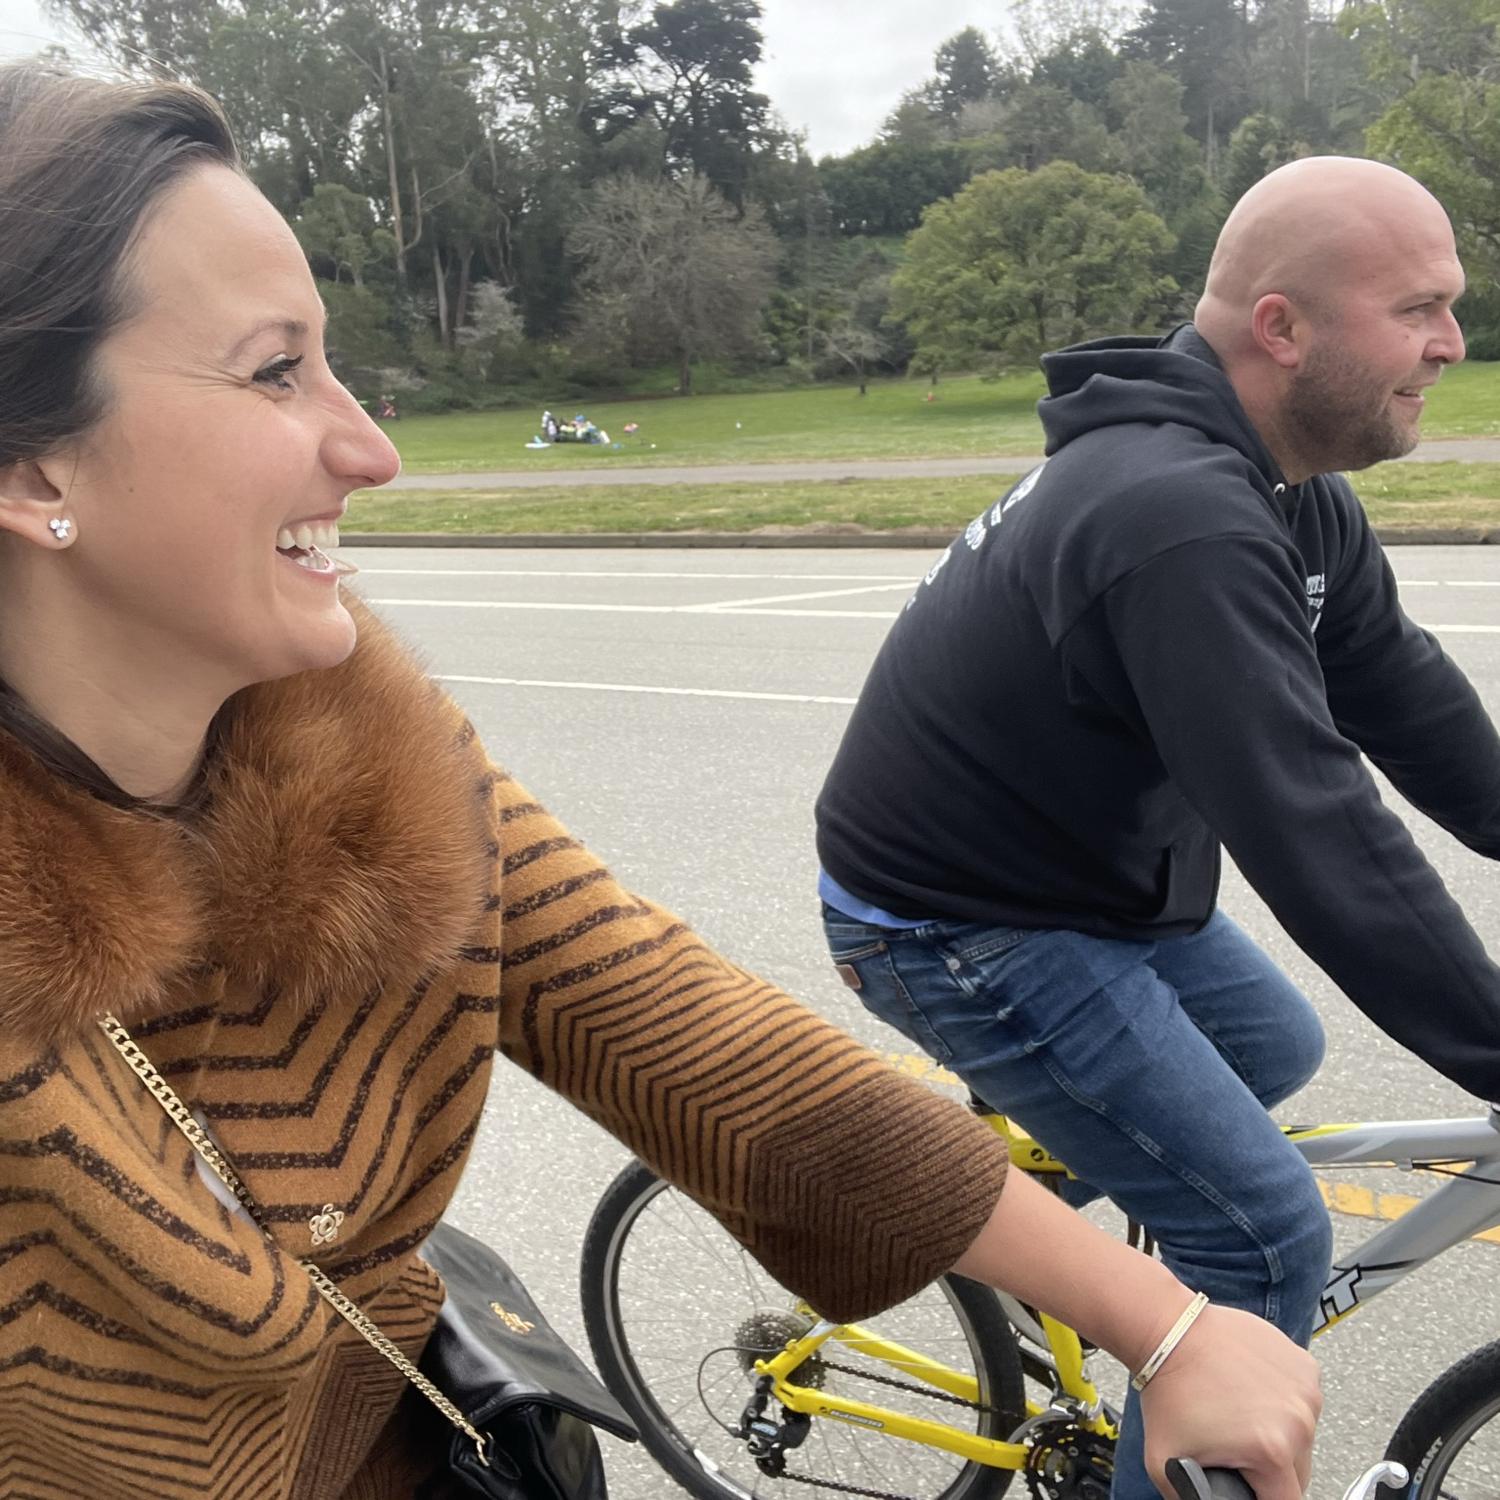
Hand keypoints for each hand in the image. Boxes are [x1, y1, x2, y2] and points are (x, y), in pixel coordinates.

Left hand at [1139, 1304, 1321, 1499]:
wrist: (1170, 1332)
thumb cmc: (1169, 1388)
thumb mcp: (1163, 1463)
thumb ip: (1188, 1497)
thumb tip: (1202, 1499)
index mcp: (1273, 1450)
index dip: (1262, 1497)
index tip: (1248, 1486)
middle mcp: (1298, 1421)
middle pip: (1298, 1471)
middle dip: (1270, 1468)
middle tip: (1237, 1447)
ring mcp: (1305, 1389)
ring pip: (1302, 1435)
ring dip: (1280, 1433)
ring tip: (1242, 1415)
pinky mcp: (1304, 1365)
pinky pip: (1303, 1400)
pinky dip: (1284, 1401)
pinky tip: (1252, 1390)